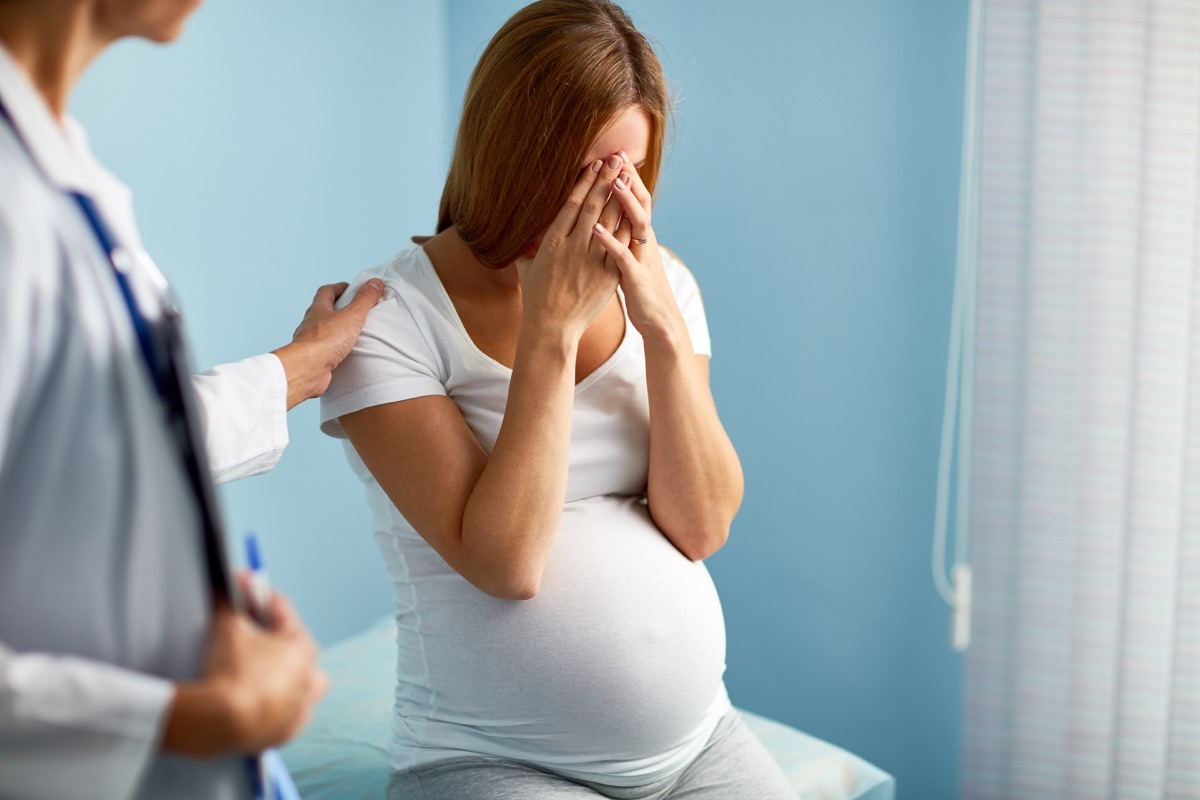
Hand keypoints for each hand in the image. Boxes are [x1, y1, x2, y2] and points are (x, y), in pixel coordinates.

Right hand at [162, 595, 327, 756]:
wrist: (216, 721)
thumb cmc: (229, 670)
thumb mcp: (227, 626)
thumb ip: (228, 602)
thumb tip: (223, 587)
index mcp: (303, 649)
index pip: (282, 612)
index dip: (257, 595)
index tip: (243, 585)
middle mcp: (309, 679)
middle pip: (298, 649)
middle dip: (276, 636)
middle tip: (250, 629)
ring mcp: (298, 709)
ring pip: (302, 687)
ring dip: (286, 676)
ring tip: (261, 669)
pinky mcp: (283, 734)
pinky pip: (287, 716)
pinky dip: (277, 707)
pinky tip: (258, 702)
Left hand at [273, 279, 383, 408]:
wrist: (307, 369)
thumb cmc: (324, 341)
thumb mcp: (352, 316)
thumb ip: (364, 299)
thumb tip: (374, 283)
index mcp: (318, 309)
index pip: (327, 291)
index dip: (339, 288)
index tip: (352, 289)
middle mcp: (311, 324)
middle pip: (324, 311)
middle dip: (339, 309)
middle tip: (355, 311)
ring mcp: (311, 342)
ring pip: (324, 332)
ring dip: (336, 331)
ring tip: (353, 334)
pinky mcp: (314, 359)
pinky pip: (325, 351)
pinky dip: (335, 350)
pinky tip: (345, 355)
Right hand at [513, 155, 626, 339]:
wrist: (551, 327)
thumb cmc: (536, 298)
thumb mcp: (526, 268)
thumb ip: (526, 248)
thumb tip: (520, 236)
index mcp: (552, 241)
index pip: (571, 204)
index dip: (584, 182)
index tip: (594, 165)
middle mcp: (572, 247)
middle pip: (592, 206)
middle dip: (606, 180)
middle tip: (616, 159)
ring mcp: (591, 260)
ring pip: (609, 221)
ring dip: (619, 196)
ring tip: (628, 176)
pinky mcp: (606, 275)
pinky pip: (621, 246)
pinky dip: (628, 227)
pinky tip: (637, 211)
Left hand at [590, 152, 687, 342]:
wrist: (659, 321)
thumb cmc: (641, 289)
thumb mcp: (632, 258)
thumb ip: (624, 238)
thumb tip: (613, 220)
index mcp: (640, 236)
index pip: (636, 199)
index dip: (627, 177)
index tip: (615, 154)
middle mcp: (643, 242)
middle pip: (639, 203)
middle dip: (628, 179)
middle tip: (617, 155)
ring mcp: (641, 258)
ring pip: (635, 224)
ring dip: (624, 203)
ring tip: (612, 182)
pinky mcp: (635, 278)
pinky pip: (621, 257)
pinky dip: (609, 241)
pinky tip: (595, 229)